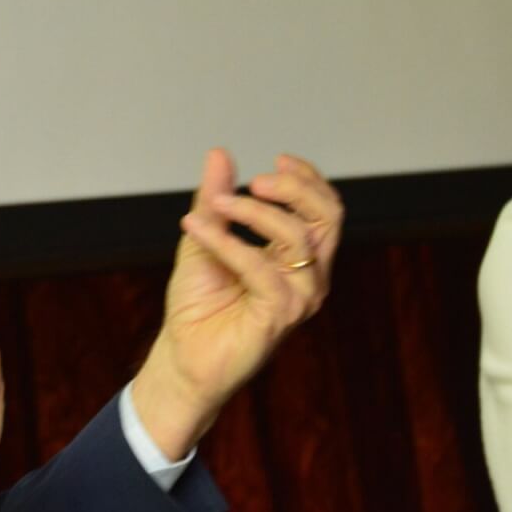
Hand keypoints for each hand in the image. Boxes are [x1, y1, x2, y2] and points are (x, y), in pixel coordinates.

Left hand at [129, 150, 343, 458]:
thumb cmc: (198, 305)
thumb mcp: (206, 237)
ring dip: (252, 212)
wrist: (183, 356)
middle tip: (254, 181)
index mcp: (300, 257)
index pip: (326, 209)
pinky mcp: (280, 314)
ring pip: (296, 235)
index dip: (308, 179)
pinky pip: (261, 267)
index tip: (276, 161)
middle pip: (328, 216)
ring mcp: (300, 297)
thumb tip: (220, 154)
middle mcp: (310, 276)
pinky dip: (228, 243)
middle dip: (294, 188)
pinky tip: (196, 230)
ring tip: (215, 206)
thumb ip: (216, 198)